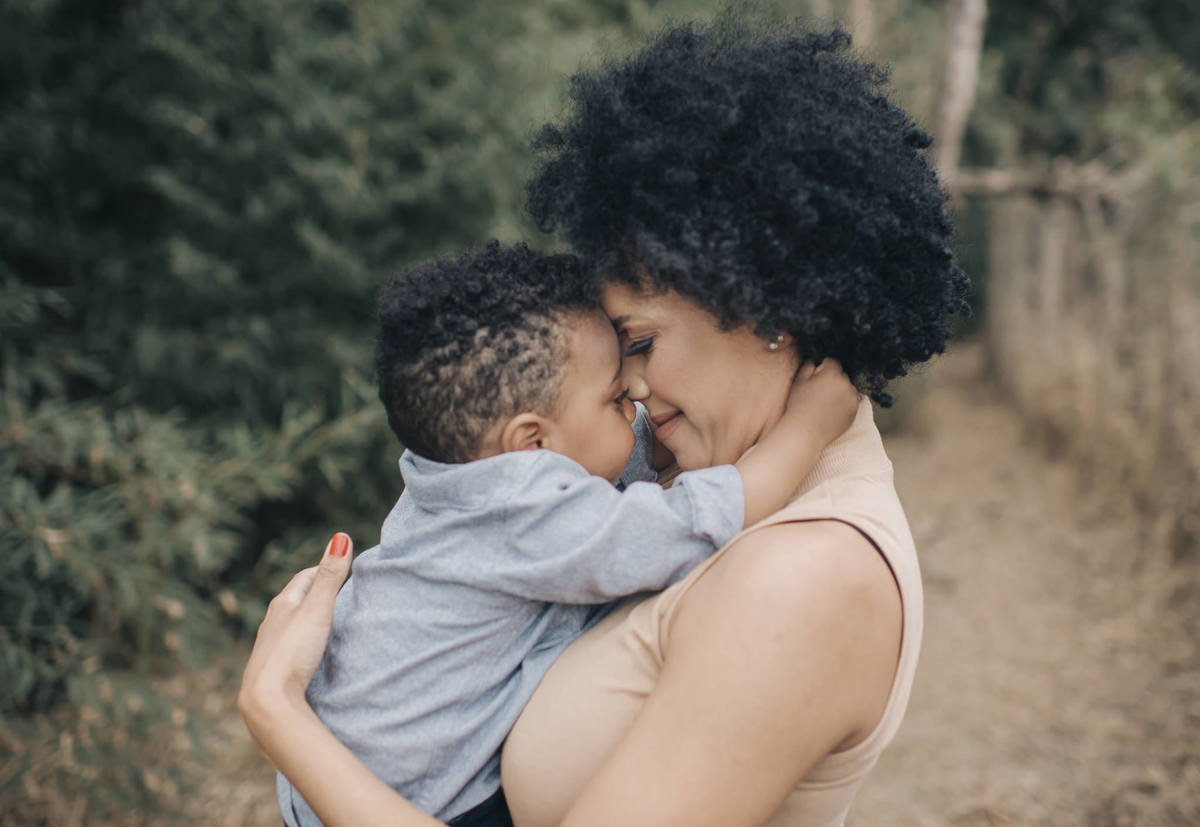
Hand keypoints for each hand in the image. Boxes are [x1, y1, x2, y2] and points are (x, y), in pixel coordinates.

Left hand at [239, 533, 352, 727]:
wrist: (267, 700)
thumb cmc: (292, 651)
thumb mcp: (317, 610)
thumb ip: (331, 577)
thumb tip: (341, 536)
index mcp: (282, 604)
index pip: (304, 578)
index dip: (323, 569)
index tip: (343, 566)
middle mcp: (272, 623)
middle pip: (297, 600)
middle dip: (317, 592)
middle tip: (342, 590)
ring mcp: (271, 647)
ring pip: (292, 624)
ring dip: (310, 618)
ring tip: (331, 620)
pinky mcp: (274, 669)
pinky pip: (292, 646)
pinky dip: (305, 641)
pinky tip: (313, 651)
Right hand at [783, 359, 858, 446]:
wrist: (805, 431)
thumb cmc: (799, 406)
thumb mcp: (799, 381)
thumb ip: (809, 366)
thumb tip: (816, 361)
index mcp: (832, 374)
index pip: (832, 362)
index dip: (823, 369)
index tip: (816, 379)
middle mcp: (845, 384)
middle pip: (841, 375)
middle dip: (833, 380)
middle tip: (819, 393)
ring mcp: (852, 398)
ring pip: (847, 388)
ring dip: (840, 392)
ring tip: (825, 403)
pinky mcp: (855, 411)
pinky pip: (851, 401)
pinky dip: (844, 403)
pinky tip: (831, 410)